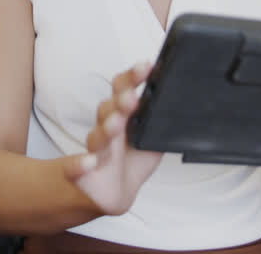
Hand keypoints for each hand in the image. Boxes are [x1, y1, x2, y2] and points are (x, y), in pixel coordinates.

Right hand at [62, 61, 162, 215]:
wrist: (113, 193)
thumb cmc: (131, 161)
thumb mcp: (152, 140)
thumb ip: (163, 124)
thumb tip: (187, 106)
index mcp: (122, 116)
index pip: (123, 90)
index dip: (132, 78)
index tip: (146, 66)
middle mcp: (106, 128)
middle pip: (109, 109)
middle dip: (121, 102)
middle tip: (133, 97)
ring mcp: (94, 149)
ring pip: (97, 136)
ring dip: (107, 128)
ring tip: (117, 123)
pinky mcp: (81, 172)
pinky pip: (74, 167)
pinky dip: (79, 164)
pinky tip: (89, 161)